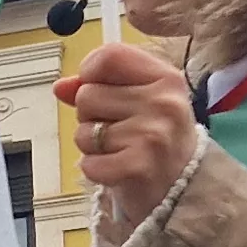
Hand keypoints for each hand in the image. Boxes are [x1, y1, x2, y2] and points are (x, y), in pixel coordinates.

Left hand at [55, 40, 200, 236]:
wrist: (185, 190)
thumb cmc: (156, 141)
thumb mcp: (140, 103)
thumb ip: (99, 87)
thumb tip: (61, 87)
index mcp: (166, 79)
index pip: (110, 56)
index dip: (90, 72)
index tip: (98, 89)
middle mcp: (162, 102)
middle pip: (87, 95)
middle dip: (91, 117)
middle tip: (119, 132)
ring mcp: (151, 135)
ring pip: (83, 131)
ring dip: (93, 146)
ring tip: (120, 151)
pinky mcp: (137, 167)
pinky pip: (88, 162)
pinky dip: (96, 170)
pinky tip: (118, 170)